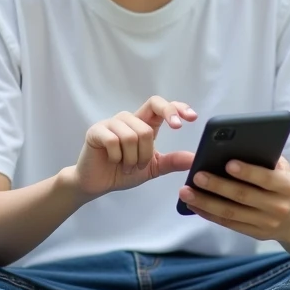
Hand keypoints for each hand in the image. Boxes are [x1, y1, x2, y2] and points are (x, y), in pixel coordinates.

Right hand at [72, 96, 197, 197]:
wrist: (97, 184)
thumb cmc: (123, 172)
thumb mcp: (153, 167)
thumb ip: (172, 161)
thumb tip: (194, 158)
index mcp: (143, 123)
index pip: (160, 105)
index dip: (175, 108)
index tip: (191, 118)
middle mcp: (128, 119)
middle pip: (146, 128)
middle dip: (146, 153)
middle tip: (140, 165)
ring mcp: (111, 124)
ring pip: (131, 136)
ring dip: (130, 159)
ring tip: (125, 167)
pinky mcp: (96, 131)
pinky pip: (113, 141)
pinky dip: (117, 157)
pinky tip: (113, 162)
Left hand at [177, 157, 289, 243]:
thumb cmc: (282, 184)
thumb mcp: (283, 169)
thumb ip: (265, 159)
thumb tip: (234, 146)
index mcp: (287, 186)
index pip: (266, 179)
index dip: (247, 172)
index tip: (227, 163)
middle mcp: (278, 207)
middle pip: (243, 196)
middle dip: (218, 186)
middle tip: (196, 176)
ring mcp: (266, 223)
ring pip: (231, 213)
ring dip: (205, 203)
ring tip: (186, 192)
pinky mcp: (254, 234)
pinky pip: (228, 223)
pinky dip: (209, 214)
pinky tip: (194, 205)